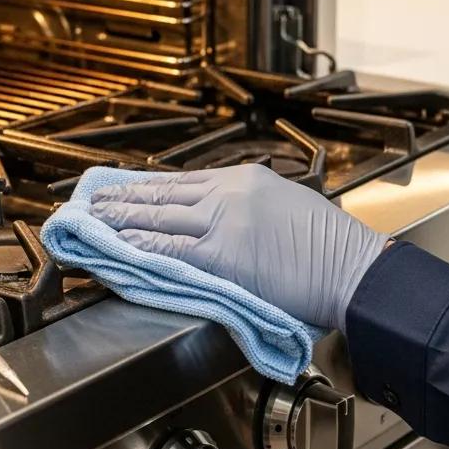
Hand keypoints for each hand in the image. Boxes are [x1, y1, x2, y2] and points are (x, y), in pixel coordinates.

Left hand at [90, 164, 389, 330]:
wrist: (355, 270)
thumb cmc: (331, 249)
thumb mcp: (287, 208)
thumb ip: (250, 208)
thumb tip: (218, 220)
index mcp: (246, 178)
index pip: (184, 181)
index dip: (150, 186)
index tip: (127, 187)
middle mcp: (230, 192)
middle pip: (164, 192)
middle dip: (125, 198)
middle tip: (94, 200)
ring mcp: (225, 221)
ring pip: (159, 216)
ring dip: (121, 219)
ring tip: (93, 222)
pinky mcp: (223, 254)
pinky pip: (170, 248)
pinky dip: (140, 247)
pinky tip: (118, 246)